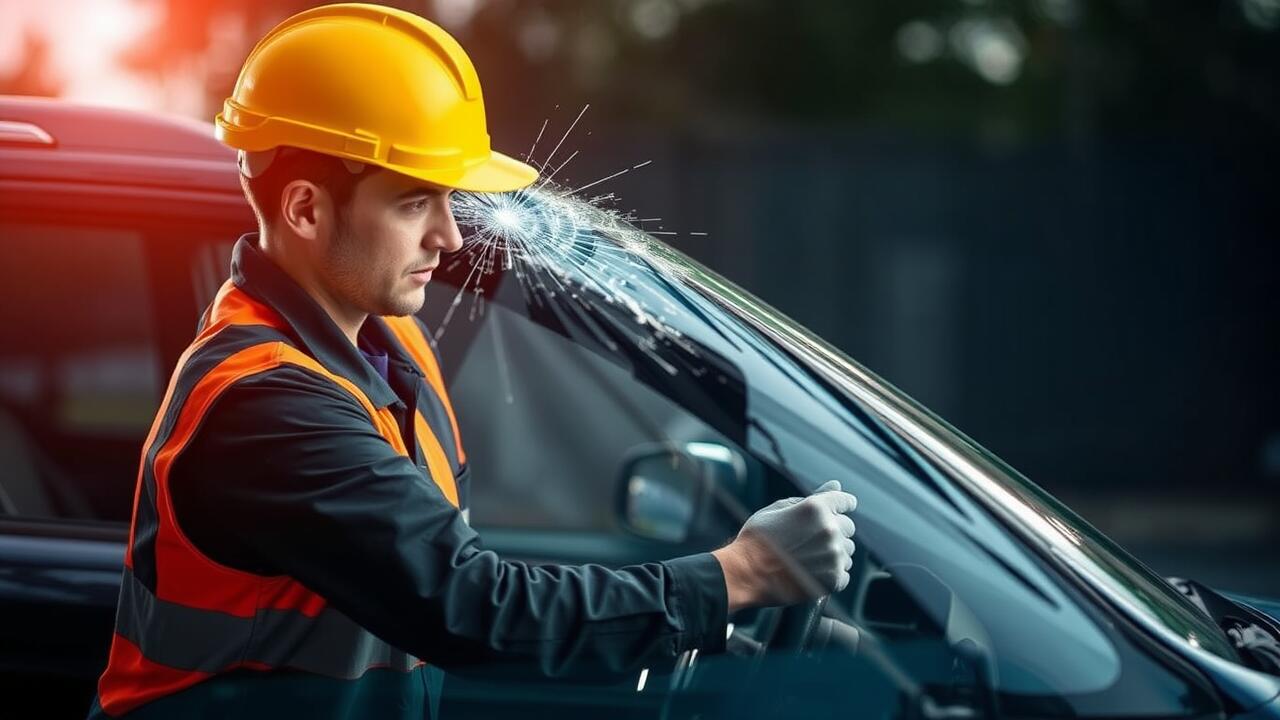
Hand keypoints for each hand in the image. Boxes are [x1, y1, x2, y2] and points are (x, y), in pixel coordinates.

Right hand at [712, 480, 856, 611]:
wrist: (746, 573)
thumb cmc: (758, 539)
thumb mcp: (780, 509)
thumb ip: (813, 497)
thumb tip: (836, 485)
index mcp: (816, 508)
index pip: (845, 501)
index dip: (842, 505)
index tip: (839, 510)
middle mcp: (829, 530)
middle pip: (848, 527)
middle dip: (834, 530)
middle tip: (810, 540)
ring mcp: (833, 556)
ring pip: (847, 551)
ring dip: (833, 553)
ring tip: (808, 558)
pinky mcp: (833, 579)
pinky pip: (844, 573)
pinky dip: (831, 573)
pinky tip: (811, 572)